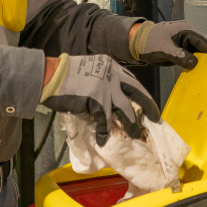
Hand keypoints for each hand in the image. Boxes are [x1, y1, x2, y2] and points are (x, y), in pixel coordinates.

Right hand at [41, 54, 159, 144]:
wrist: (50, 76)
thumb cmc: (65, 75)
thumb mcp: (90, 71)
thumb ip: (103, 80)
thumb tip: (112, 100)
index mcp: (111, 66)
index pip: (132, 81)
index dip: (142, 94)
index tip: (148, 105)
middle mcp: (112, 74)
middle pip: (137, 92)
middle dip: (148, 107)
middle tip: (155, 118)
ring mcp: (106, 87)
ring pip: (124, 109)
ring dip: (131, 124)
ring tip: (136, 134)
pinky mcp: (97, 99)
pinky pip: (104, 119)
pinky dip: (104, 131)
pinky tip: (103, 139)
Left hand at [129, 20, 206, 69]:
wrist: (137, 43)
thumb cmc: (150, 43)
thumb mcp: (164, 49)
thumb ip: (179, 56)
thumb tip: (195, 64)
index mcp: (186, 30)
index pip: (202, 41)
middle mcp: (188, 35)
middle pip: (202, 47)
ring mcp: (185, 43)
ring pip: (197, 53)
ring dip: (201, 63)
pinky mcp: (181, 50)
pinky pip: (191, 57)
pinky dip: (194, 64)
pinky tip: (198, 74)